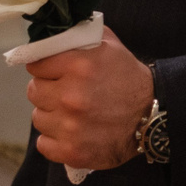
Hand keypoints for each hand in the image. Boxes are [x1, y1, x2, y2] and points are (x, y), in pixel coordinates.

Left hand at [26, 27, 154, 171]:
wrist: (151, 115)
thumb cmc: (129, 79)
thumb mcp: (111, 46)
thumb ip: (81, 37)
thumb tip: (55, 35)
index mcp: (80, 66)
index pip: (37, 64)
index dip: (45, 67)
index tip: (51, 71)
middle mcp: (71, 96)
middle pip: (34, 91)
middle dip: (47, 89)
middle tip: (63, 90)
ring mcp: (70, 126)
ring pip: (38, 117)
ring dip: (51, 114)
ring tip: (70, 112)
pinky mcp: (71, 150)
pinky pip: (43, 143)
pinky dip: (54, 138)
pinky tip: (70, 131)